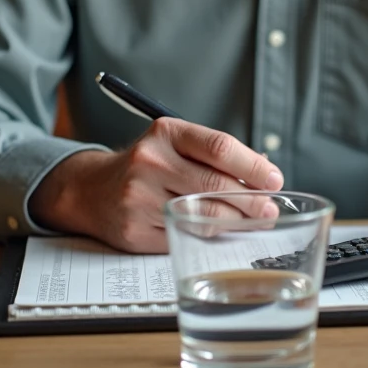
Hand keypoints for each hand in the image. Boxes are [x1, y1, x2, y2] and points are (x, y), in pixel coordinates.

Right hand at [28, 118, 284, 252]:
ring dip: (237, 220)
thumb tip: (264, 175)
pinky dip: (209, 234)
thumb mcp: (176, 145)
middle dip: (251, 199)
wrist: (92, 190)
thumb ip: (214, 156)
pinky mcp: (135, 229)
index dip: (253, 165)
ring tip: (253, 220)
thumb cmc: (148, 166)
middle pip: (216, 183)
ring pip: (204, 213)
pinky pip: (185, 234)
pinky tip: (220, 230)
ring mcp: (140, 196)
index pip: (219, 147)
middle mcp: (150, 161)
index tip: (274, 179)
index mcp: (165, 132)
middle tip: (269, 208)